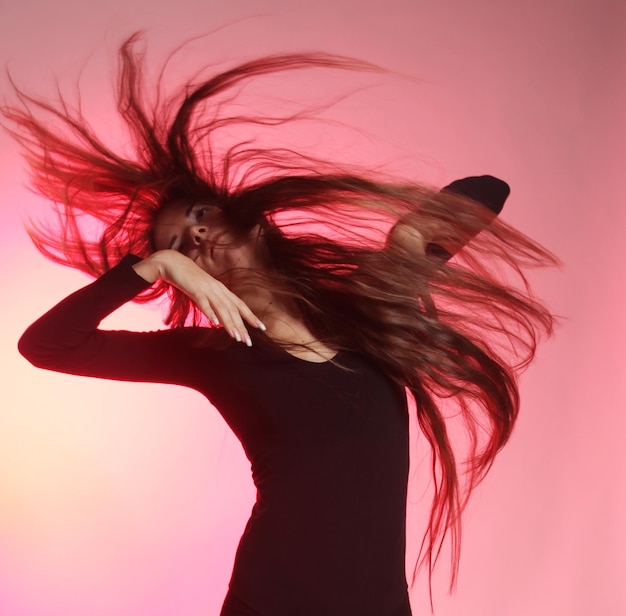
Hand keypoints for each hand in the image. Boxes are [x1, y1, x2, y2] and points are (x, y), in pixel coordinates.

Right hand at [133, 250, 265, 345]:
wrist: (173, 262)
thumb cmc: (189, 279)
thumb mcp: (205, 292)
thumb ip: (213, 304)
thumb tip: (220, 320)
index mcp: (222, 290)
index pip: (240, 305)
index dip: (251, 316)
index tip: (262, 328)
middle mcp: (218, 289)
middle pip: (233, 310)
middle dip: (241, 326)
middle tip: (248, 342)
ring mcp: (207, 289)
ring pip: (221, 308)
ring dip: (229, 323)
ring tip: (237, 337)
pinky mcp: (194, 289)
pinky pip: (203, 302)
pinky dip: (210, 312)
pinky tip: (215, 323)